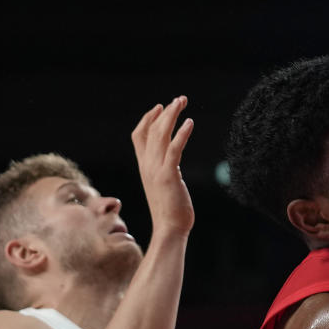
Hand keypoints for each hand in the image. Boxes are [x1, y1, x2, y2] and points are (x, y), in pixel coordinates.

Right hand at [131, 96, 194, 235]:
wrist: (169, 229)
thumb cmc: (170, 211)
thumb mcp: (163, 186)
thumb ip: (164, 172)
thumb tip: (171, 165)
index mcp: (145, 167)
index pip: (139, 136)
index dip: (148, 119)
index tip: (160, 107)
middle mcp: (147, 165)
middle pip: (151, 130)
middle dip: (165, 112)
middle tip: (178, 99)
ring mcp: (156, 170)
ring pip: (160, 135)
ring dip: (172, 116)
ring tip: (182, 102)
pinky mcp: (168, 176)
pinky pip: (174, 149)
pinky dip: (181, 134)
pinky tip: (190, 123)